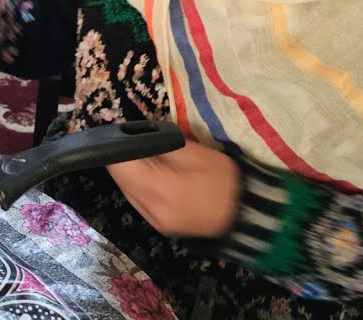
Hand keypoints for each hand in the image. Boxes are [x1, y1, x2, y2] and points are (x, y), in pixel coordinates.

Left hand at [106, 140, 240, 237]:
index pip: (121, 167)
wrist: (246, 214)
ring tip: (141, 158)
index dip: (116, 149)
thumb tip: (135, 141)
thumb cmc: (224, 179)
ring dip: (130, 175)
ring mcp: (155, 221)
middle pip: (121, 181)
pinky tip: (149, 177)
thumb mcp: (195, 154)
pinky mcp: (160, 226)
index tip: (119, 135)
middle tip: (130, 143)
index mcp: (163, 189)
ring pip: (128, 192)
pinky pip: (139, 203)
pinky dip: (139, 188)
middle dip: (122, 161)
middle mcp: (153, 210)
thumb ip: (161, 147)